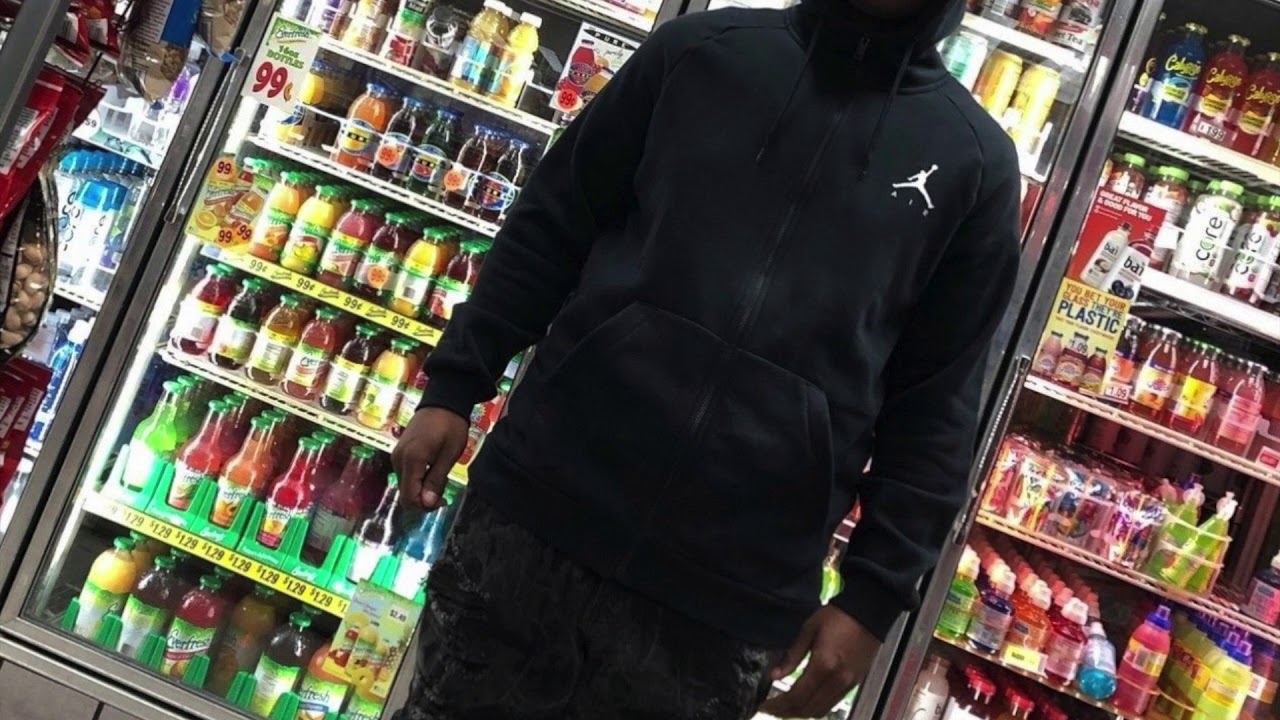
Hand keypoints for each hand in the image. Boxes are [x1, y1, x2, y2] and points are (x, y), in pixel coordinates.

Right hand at [392, 407, 468, 510]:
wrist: (442, 401)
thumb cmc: (450, 426)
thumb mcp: (449, 454)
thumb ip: (436, 480)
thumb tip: (427, 503)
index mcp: (411, 459)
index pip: (409, 497)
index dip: (425, 506)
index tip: (443, 500)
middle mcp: (399, 459)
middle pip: (405, 493)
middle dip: (424, 499)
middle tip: (443, 492)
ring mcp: (397, 455)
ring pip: (405, 485)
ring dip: (421, 489)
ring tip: (439, 478)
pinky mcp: (399, 452)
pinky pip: (405, 475)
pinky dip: (417, 479)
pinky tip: (431, 471)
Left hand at [758, 605, 880, 718]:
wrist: (869, 614)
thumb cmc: (837, 616)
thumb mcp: (809, 629)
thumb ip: (792, 655)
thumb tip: (775, 675)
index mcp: (823, 665)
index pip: (796, 696)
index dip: (777, 705)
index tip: (763, 705)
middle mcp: (836, 680)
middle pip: (807, 709)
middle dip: (786, 712)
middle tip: (771, 708)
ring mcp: (847, 685)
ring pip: (820, 711)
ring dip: (801, 712)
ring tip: (785, 706)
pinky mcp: (854, 684)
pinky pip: (831, 704)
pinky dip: (815, 707)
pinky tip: (805, 700)